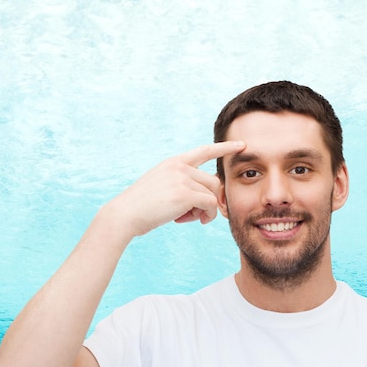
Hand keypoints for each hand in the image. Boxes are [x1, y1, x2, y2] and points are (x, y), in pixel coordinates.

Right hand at [107, 141, 244, 236]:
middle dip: (209, 200)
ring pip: (211, 194)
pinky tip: (192, 221)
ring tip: (190, 219)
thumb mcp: (161, 188)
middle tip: (196, 216)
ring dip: (206, 210)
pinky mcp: (185, 194)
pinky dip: (206, 215)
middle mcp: (179, 166)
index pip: (204, 151)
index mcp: (173, 162)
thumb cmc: (142, 207)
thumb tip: (208, 199)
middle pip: (212, 181)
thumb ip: (182, 185)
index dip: (224, 148)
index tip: (241, 145)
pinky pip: (209, 205)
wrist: (125, 214)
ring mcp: (182, 178)